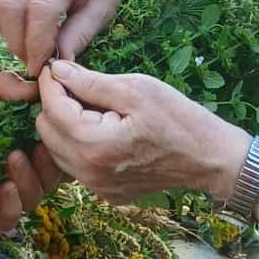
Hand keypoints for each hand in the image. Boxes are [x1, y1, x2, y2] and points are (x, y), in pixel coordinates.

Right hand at [0, 0, 129, 71]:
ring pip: (0, 6)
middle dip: (17, 42)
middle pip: (11, 5)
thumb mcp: (104, 9)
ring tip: (31, 51)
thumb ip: (79, 36)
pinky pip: (0, 4)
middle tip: (32, 63)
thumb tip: (56, 65)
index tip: (41, 66)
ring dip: (10, 37)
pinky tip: (29, 34)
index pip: (41, 8)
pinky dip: (9, 26)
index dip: (37, 43)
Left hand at [0, 72, 62, 228]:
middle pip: (49, 177)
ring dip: (30, 181)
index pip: (50, 148)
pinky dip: (11, 205)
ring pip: (32, 199)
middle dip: (50, 164)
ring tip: (13, 160)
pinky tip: (4, 187)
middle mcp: (9, 168)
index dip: (60, 142)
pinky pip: (6, 220)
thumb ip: (6, 87)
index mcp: (13, 139)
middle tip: (37, 147)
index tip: (58, 126)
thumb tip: (41, 86)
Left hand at [36, 60, 250, 204]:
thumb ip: (90, 82)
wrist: (212, 160)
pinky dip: (81, 145)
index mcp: (93, 146)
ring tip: (95, 107)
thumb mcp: (137, 89)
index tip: (57, 65)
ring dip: (66, 125)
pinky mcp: (107, 193)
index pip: (51, 109)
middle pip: (46, 131)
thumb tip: (57, 71)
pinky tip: (106, 130)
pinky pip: (77, 165)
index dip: (51, 82)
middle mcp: (88, 173)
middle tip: (80, 86)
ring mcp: (97, 188)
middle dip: (56, 105)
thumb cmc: (180, 119)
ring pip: (58, 150)